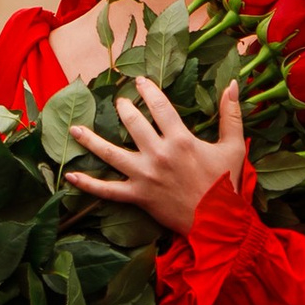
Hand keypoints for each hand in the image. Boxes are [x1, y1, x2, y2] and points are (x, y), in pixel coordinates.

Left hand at [68, 77, 245, 233]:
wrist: (219, 222)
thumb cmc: (226, 183)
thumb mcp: (233, 146)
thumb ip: (231, 114)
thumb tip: (234, 84)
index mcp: (181, 139)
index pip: (159, 106)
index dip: (148, 90)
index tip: (139, 81)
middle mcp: (158, 154)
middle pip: (133, 123)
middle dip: (124, 108)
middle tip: (120, 102)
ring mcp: (145, 175)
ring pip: (111, 153)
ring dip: (91, 140)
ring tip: (75, 129)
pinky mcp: (138, 196)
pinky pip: (107, 190)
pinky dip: (88, 184)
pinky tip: (71, 175)